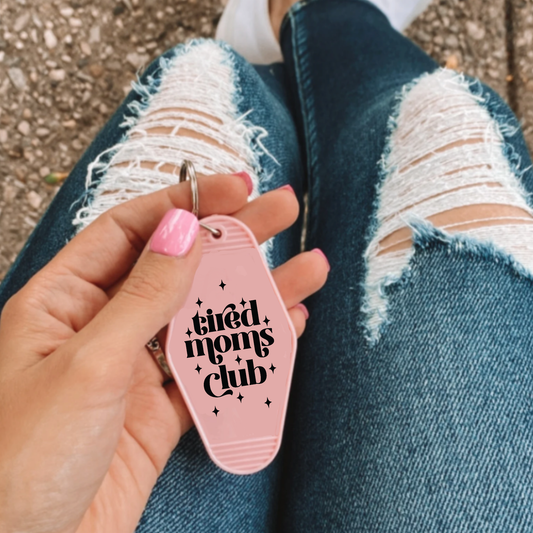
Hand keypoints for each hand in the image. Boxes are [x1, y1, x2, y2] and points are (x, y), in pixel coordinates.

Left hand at [0, 174, 328, 532]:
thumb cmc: (19, 464)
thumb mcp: (87, 365)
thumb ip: (142, 297)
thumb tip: (181, 232)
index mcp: (63, 302)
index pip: (131, 230)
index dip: (184, 203)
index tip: (233, 188)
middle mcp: (101, 328)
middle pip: (178, 268)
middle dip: (232, 238)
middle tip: (282, 210)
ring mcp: (134, 370)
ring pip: (203, 320)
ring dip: (253, 296)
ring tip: (305, 270)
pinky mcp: (159, 411)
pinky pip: (211, 371)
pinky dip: (247, 351)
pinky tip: (282, 328)